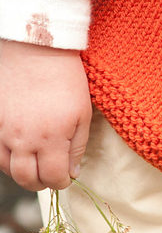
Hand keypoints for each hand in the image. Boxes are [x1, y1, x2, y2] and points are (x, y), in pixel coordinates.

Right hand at [0, 40, 91, 190]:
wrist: (35, 50)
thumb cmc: (64, 77)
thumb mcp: (82, 111)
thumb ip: (78, 145)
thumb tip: (73, 171)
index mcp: (52, 138)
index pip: (54, 177)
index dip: (62, 181)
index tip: (67, 176)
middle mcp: (24, 141)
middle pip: (28, 179)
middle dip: (42, 182)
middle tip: (50, 175)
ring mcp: (5, 133)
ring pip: (9, 170)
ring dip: (23, 173)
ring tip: (35, 165)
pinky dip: (7, 160)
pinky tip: (18, 152)